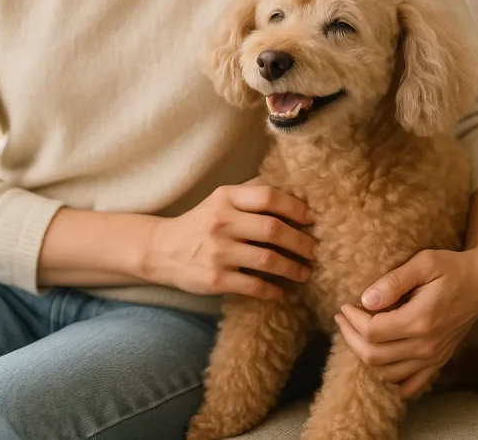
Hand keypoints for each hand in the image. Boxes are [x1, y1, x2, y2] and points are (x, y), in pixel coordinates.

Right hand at [146, 183, 315, 299]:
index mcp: (226, 198)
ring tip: (305, 272)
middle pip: (273, 229)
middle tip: (315, 250)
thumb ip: (251, 192)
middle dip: (301, 242)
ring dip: (293, 268)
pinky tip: (282, 291)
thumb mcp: (220, 199)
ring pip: (268, 260)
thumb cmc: (201, 223)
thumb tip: (292, 186)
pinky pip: (254, 286)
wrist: (162, 250)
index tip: (311, 219)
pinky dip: (273, 290)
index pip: (268, 196)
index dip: (295, 207)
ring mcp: (218, 252)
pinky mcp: (215, 279)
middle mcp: (221, 222)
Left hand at [334, 248, 477, 397]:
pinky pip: (409, 384)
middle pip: (374, 356)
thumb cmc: (452, 267)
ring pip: (386, 373)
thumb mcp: (423, 263)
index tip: (345, 305)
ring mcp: (433, 357)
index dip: (351, 320)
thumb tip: (366, 300)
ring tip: (355, 333)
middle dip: (350, 337)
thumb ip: (393, 281)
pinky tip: (379, 359)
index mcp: (421, 320)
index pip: (372, 332)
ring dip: (364, 355)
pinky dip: (389, 378)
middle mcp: (427, 345)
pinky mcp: (438, 361)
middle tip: (342, 318)